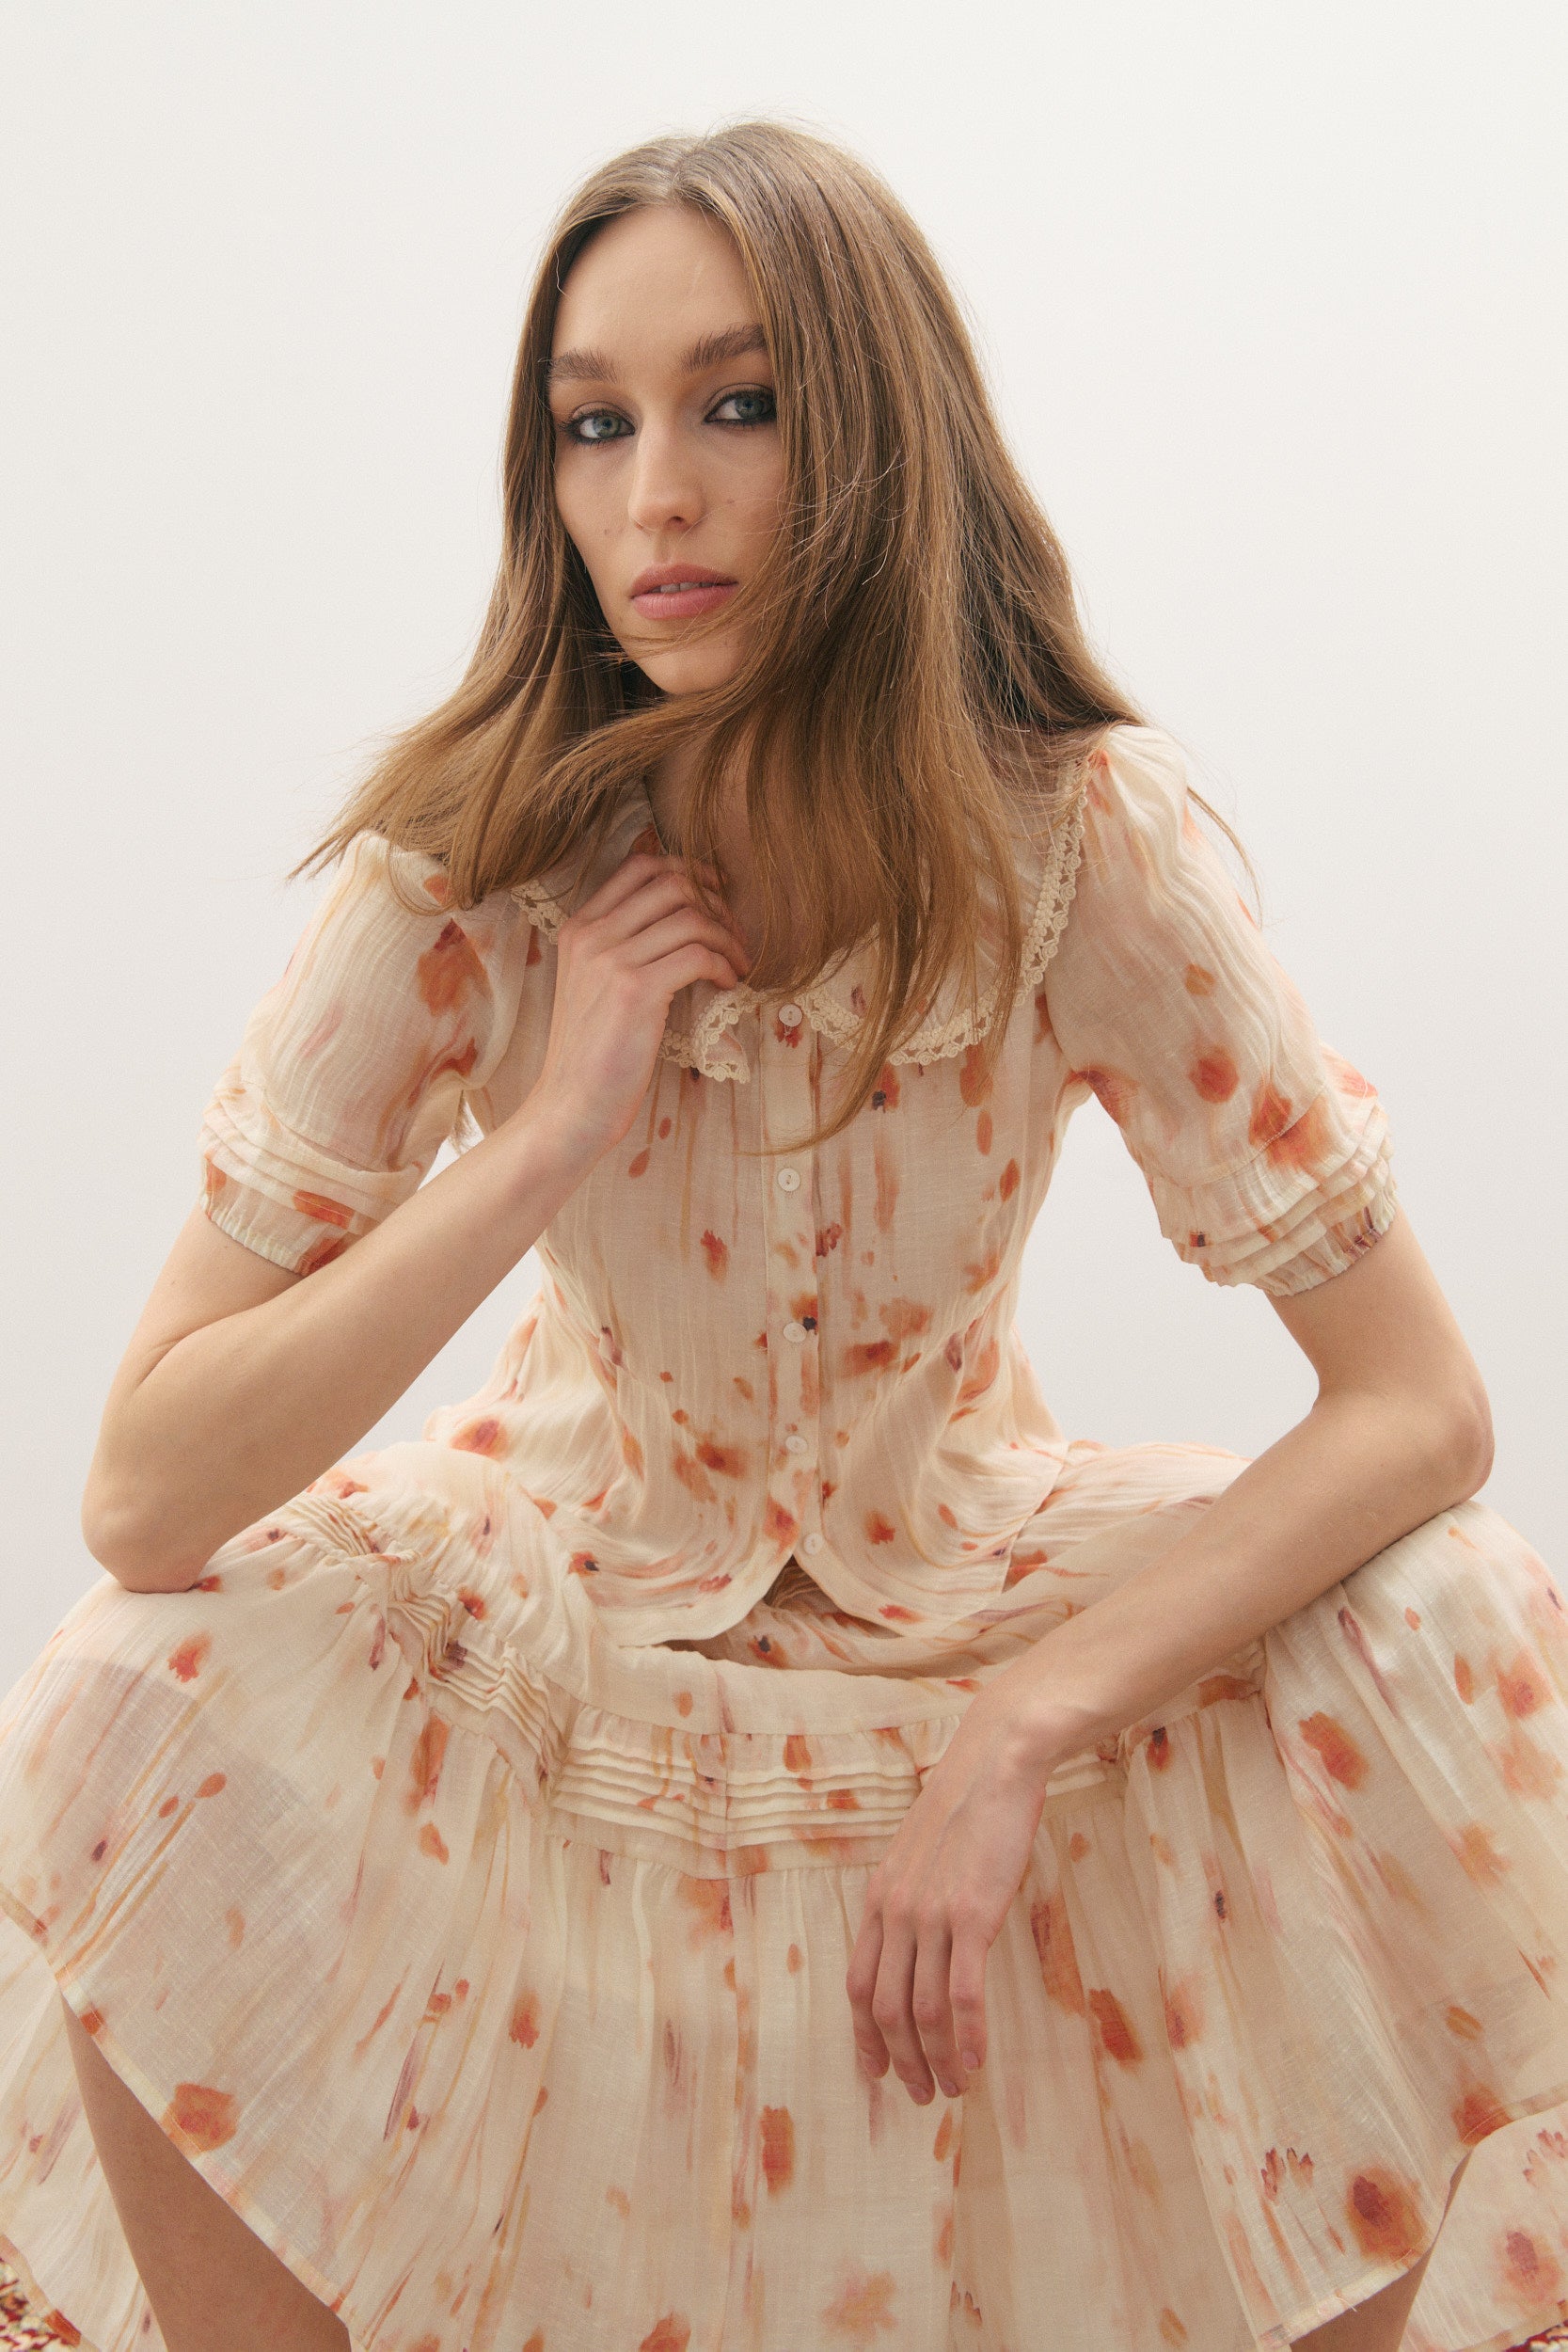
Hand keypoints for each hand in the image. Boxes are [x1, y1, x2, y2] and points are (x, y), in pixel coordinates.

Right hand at [526, 848, 750, 1161]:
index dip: (689, 872)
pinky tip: (729, 985)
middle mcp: (591, 935)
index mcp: (579, 928)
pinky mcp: (635, 991)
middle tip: (736, 935)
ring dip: (729, 937)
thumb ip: (623, 946)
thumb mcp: (595, 986)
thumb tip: (679, 913)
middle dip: (717, 902)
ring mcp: (610, 960)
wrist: (572, 1106)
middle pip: (672, 882)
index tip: (716, 897)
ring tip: (738, 964)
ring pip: (691, 916)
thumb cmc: (595, 1053)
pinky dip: (724, 965)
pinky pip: (697, 954)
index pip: (640, 866)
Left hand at [845, 1679, 1055, 2103]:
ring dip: (935, 2059)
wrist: (995, 1763)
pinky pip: (963, 1993)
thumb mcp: (919, 1853)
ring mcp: (931, 1916)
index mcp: (879, 1899)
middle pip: (883, 2008)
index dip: (864, 2036)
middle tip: (919, 2095)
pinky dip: (967, 2037)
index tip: (875, 2071)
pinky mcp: (972, 1915)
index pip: (856, 1985)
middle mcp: (896, 1912)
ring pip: (921, 2010)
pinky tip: (975, 2063)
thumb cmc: (965, 1805)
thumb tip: (916, 1937)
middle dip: (899, 2060)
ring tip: (951, 2089)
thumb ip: (910, 1896)